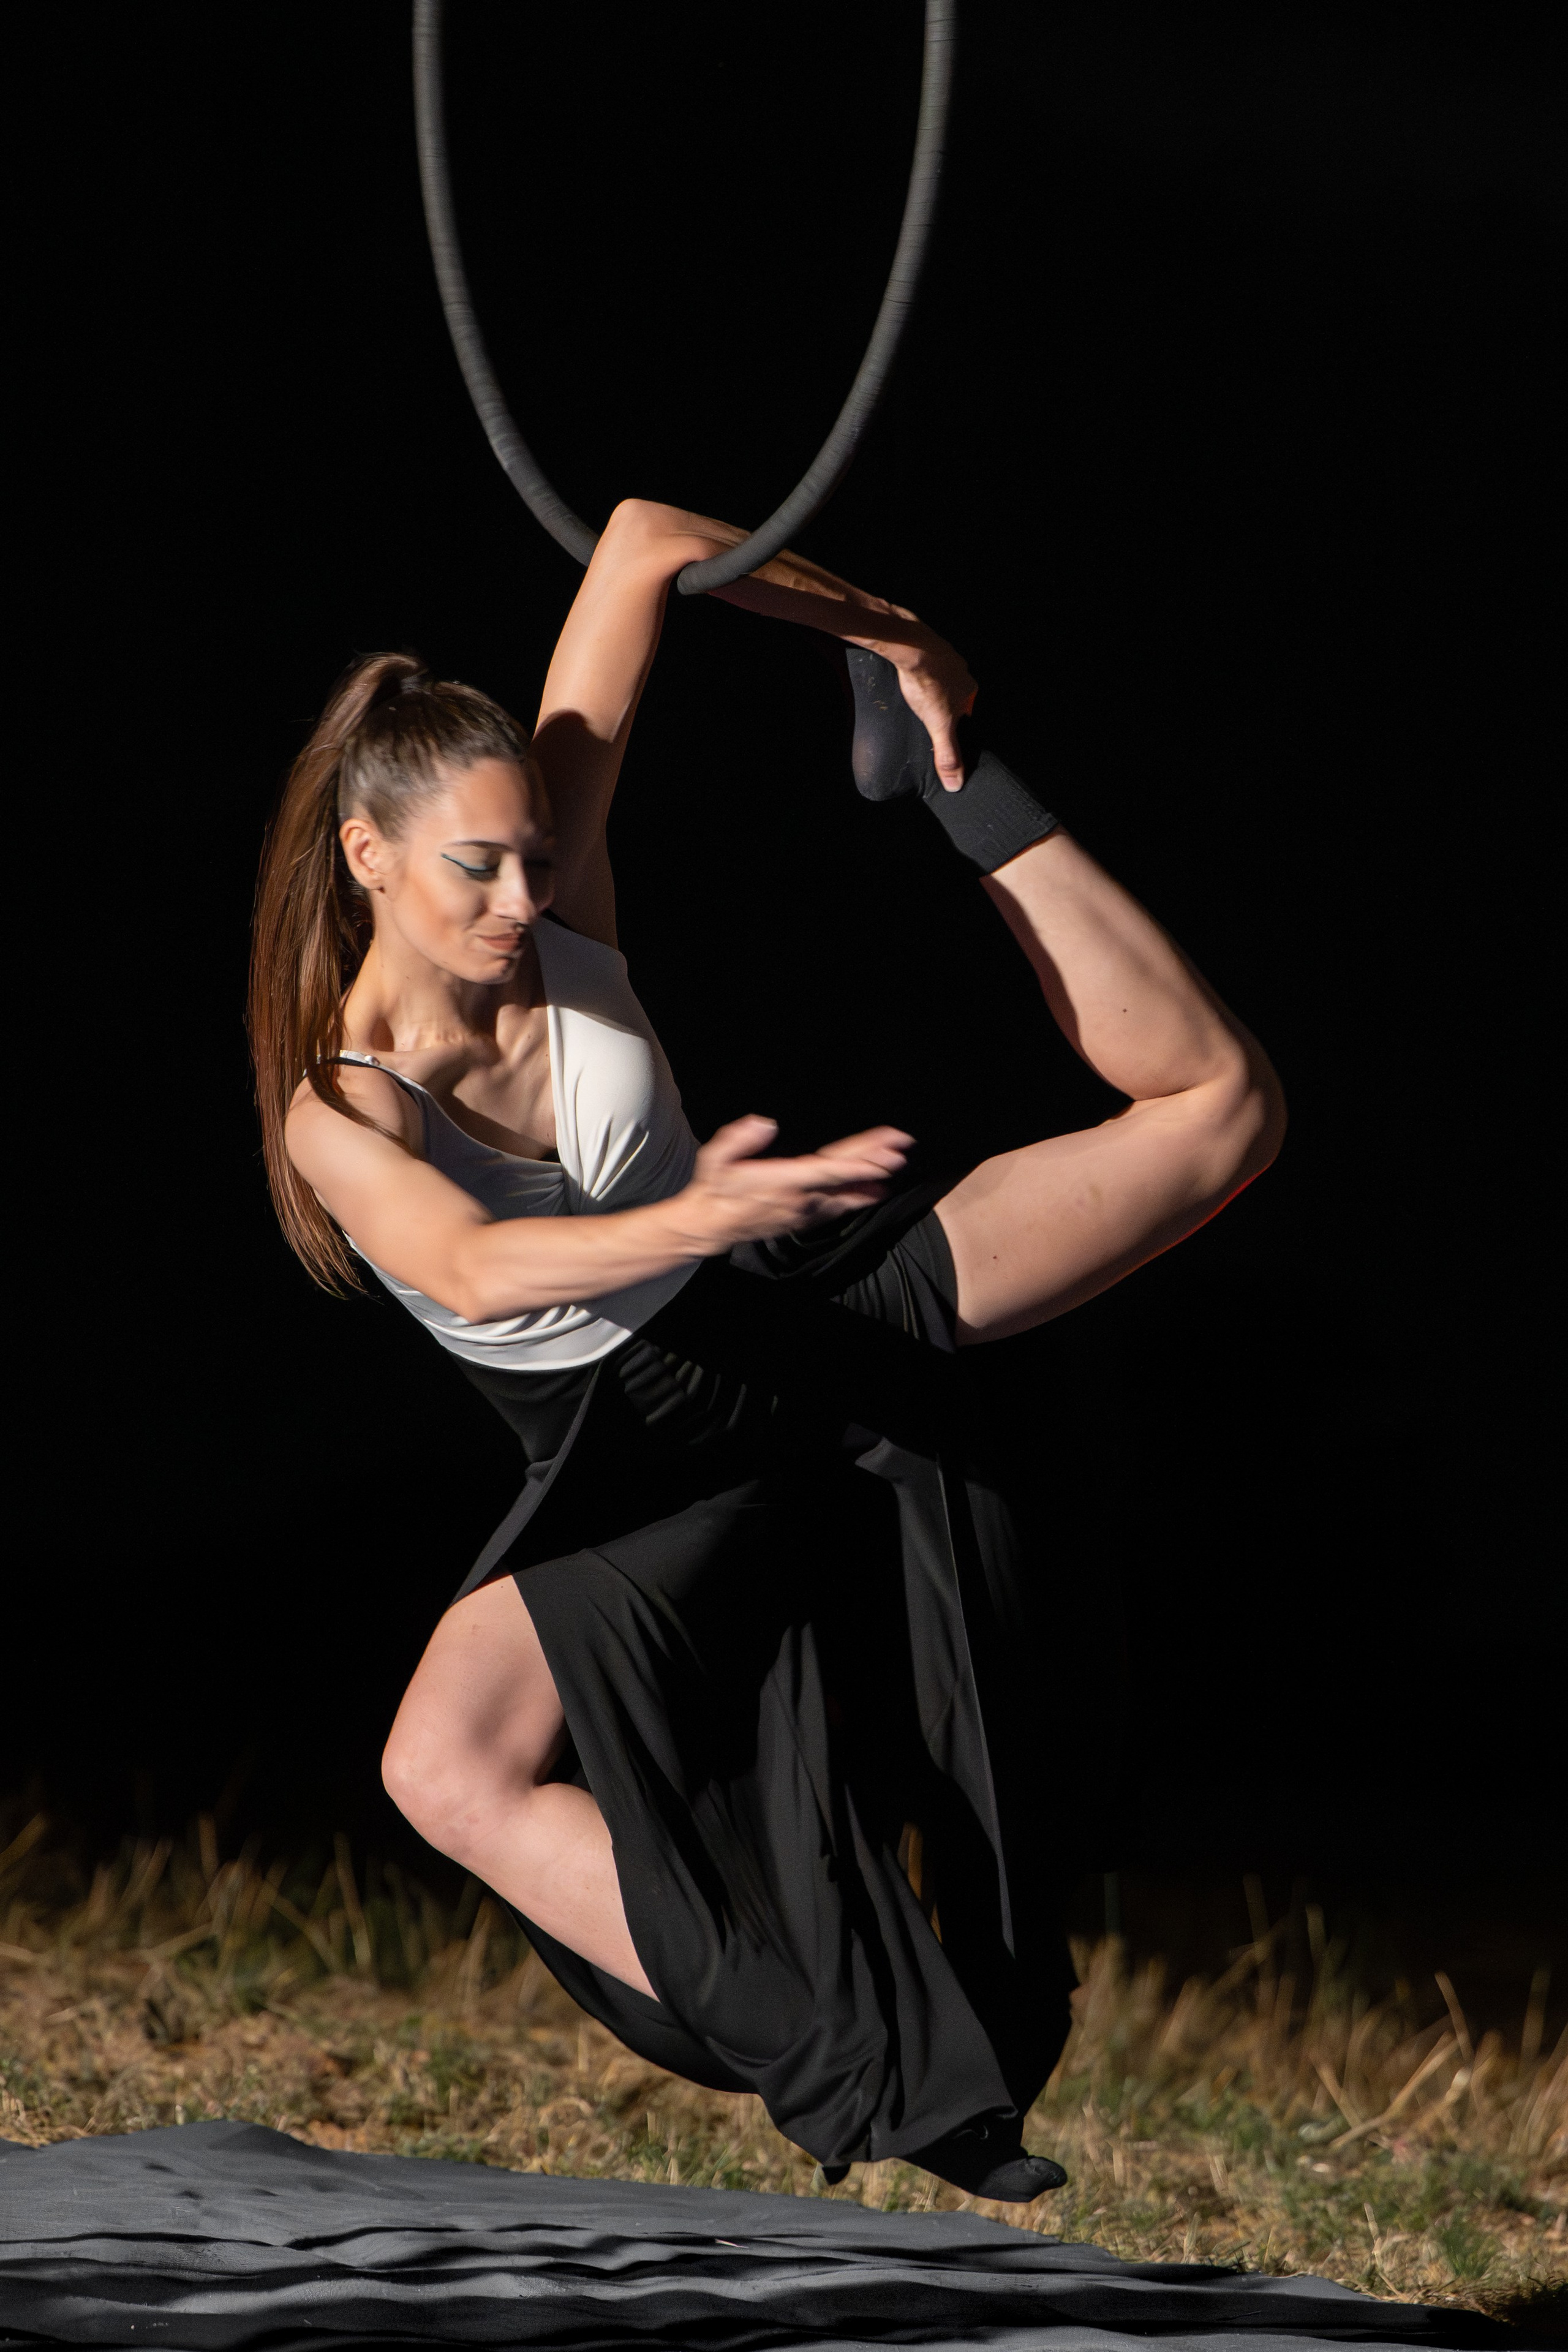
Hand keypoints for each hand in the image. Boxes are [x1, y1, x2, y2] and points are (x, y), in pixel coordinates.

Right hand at [671, 1116, 912, 1252]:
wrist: (710, 1225)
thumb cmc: (714, 1188)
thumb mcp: (717, 1158)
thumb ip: (739, 1139)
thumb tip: (764, 1123)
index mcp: (784, 1181)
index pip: (830, 1170)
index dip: (861, 1163)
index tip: (886, 1156)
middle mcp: (800, 1199)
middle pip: (845, 1178)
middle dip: (875, 1163)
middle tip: (901, 1149)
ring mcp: (803, 1211)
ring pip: (844, 1194)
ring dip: (870, 1181)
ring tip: (895, 1170)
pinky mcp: (802, 1219)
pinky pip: (836, 1207)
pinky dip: (857, 1198)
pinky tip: (872, 1193)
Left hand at [845, 613, 976, 790]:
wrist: (910, 647)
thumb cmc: (927, 683)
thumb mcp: (939, 725)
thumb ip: (947, 754)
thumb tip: (956, 784)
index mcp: (970, 691)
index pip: (967, 715)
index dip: (955, 725)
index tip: (942, 731)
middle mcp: (963, 672)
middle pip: (954, 697)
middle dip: (942, 707)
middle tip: (926, 715)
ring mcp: (947, 656)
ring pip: (941, 679)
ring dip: (931, 689)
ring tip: (917, 697)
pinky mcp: (928, 647)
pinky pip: (926, 665)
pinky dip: (920, 673)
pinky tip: (909, 679)